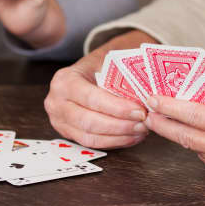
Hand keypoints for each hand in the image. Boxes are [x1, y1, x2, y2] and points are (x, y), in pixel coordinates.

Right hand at [45, 30, 158, 148]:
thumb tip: (148, 94)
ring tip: (141, 130)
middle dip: (120, 125)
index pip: (91, 98)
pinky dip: (115, 142)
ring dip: (119, 136)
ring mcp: (59, 121)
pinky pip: (92, 143)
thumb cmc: (100, 65)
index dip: (116, 108)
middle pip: (89, 121)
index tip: (140, 111)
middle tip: (144, 123)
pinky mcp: (68, 134)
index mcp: (64, 80)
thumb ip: (122, 77)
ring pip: (91, 137)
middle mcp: (56, 102)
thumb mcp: (108, 62)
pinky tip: (132, 136)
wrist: (88, 71)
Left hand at [144, 96, 204, 179]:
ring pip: (195, 148)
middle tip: (147, 111)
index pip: (196, 115)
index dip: (170, 106)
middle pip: (188, 136)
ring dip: (177, 134)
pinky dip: (197, 145)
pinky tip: (191, 134)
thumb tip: (192, 95)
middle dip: (163, 123)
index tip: (152, 98)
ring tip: (162, 120)